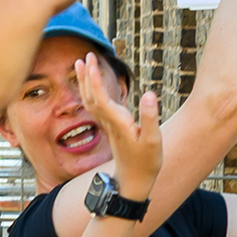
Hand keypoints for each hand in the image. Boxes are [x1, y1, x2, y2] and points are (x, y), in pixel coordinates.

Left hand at [75, 56, 160, 200]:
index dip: (95, 80)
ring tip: (83, 63)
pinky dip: (91, 90)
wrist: (133, 181)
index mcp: (118, 123)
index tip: (92, 63)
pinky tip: (92, 81)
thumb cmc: (146, 163)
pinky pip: (95, 105)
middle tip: (86, 54)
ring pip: (91, 100)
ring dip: (86, 81)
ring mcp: (108, 124)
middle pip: (91, 96)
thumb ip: (150, 118)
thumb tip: (149, 94)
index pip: (101, 99)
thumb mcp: (154, 141)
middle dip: (87, 75)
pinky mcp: (110, 126)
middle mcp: (109, 122)